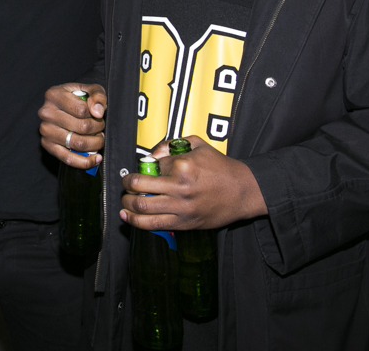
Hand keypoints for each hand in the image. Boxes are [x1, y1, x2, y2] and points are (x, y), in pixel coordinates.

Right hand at [38, 83, 105, 168]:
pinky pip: (68, 158)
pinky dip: (84, 162)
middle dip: (98, 129)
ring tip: (98, 139)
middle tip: (100, 128)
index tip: (99, 115)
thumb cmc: (76, 97)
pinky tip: (95, 159)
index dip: (96, 115)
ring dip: (94, 144)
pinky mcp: (47, 145)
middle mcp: (46, 112)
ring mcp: (45, 130)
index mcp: (54, 95)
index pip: (82, 110)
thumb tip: (98, 112)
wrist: (61, 107)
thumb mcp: (89, 89)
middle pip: (82, 127)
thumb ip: (98, 96)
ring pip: (77, 143)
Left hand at [120, 136, 266, 230]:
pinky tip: (127, 216)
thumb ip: (172, 144)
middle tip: (126, 183)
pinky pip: (154, 225)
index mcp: (183, 165)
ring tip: (124, 200)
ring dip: (127, 203)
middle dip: (127, 184)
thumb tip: (151, 155)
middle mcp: (179, 187)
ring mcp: (181, 207)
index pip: (151, 165)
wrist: (243, 191)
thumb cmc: (221, 168)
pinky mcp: (184, 223)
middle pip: (139, 186)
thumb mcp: (198, 144)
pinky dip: (136, 221)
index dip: (144, 165)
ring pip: (142, 207)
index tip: (143, 168)